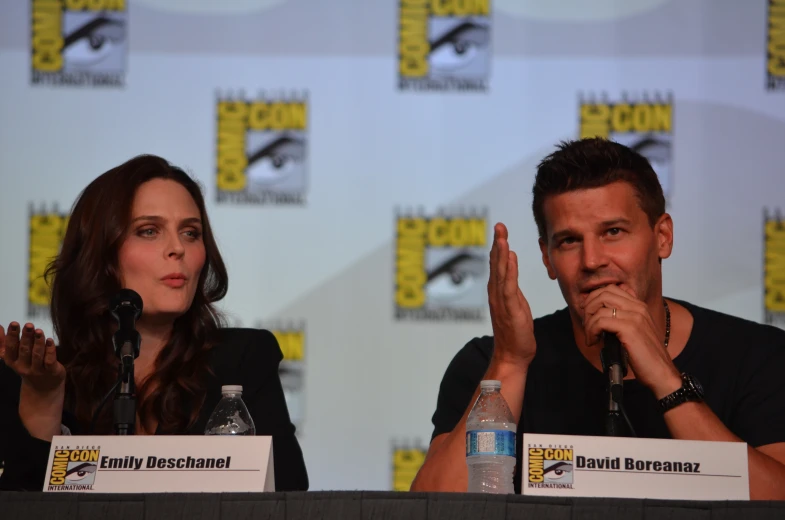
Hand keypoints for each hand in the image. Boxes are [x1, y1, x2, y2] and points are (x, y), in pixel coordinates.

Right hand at [1, 322, 65, 394]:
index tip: (14, 323)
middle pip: (24, 350)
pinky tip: (50, 340)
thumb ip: (4, 343)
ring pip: (37, 355)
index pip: (11, 348)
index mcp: (12, 361)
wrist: (43, 387)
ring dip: (38, 342)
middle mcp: (23, 367)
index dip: (12, 335)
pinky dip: (50, 350)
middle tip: (29, 324)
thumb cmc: (27, 365)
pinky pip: (50, 360)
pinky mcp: (51, 371)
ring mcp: (38, 370)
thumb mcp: (13, 356)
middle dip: (26, 336)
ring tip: (39, 331)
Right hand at [487, 223, 535, 368]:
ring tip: (501, 236)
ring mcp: (501, 301)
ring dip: (500, 253)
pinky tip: (510, 257)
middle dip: (497, 244)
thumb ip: (511, 283)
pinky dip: (509, 270)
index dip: (498, 246)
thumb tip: (510, 260)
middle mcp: (496, 293)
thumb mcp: (516, 302)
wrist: (512, 355)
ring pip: (500, 272)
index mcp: (498, 292)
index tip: (501, 230)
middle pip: (496, 264)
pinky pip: (509, 286)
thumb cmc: (515, 332)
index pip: (497, 264)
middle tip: (499, 225)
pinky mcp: (509, 308)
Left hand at [581, 285, 680, 397]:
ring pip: (599, 308)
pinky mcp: (630, 329)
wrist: (661, 373)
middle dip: (588, 309)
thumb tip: (596, 316)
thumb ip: (621, 320)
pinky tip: (593, 342)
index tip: (589, 315)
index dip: (594, 299)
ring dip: (588, 324)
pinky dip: (592, 331)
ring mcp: (635, 317)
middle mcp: (638, 308)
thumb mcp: (634, 332)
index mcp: (639, 306)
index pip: (610, 289)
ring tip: (591, 337)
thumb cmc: (645, 356)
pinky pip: (600, 322)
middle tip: (586, 325)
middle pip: (602, 294)